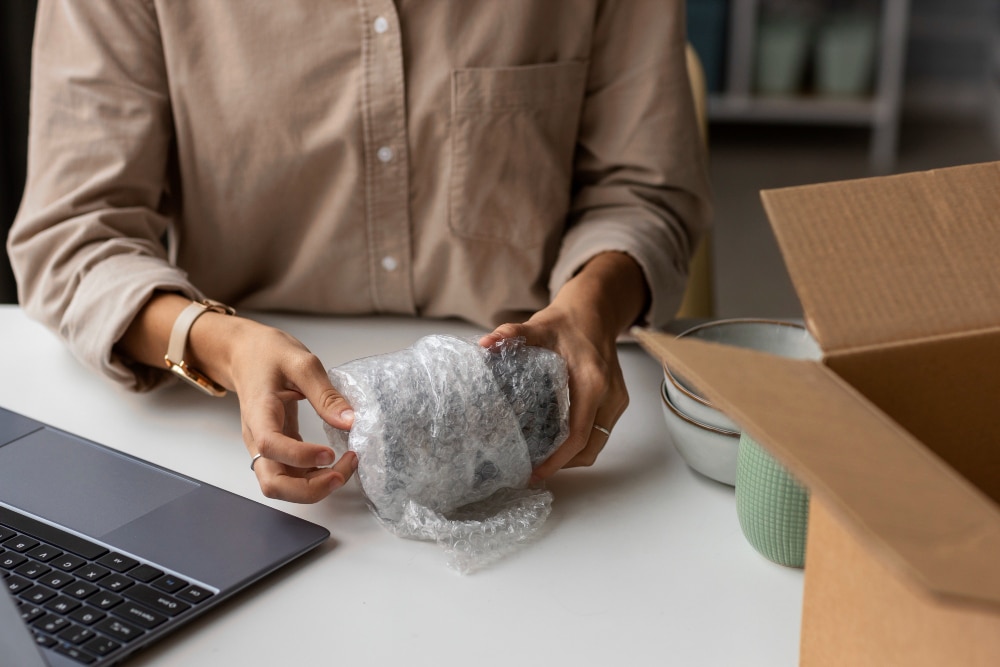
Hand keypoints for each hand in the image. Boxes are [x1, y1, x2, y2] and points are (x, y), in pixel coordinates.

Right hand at [116, 293, 357, 502]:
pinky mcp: (277, 449)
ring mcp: (265, 447)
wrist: (245, 354)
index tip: (330, 452)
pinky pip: (291, 476)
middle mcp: (257, 438)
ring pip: (282, 487)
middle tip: (341, 472)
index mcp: (259, 412)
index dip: (300, 456)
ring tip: (344, 467)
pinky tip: (335, 463)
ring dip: (314, 487)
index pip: (270, 445)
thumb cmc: (268, 354)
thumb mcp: (301, 362)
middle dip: (309, 488)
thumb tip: (350, 421)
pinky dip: (314, 478)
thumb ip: (325, 393)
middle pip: (272, 484)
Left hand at [479, 252, 647, 480]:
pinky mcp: (618, 401)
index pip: (577, 435)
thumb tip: (483, 344)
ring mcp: (617, 400)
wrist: (596, 310)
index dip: (557, 461)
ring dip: (573, 456)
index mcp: (592, 383)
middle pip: (590, 448)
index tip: (534, 473)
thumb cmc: (566, 322)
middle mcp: (610, 396)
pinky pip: (601, 432)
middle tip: (533, 471)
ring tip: (543, 460)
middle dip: (563, 465)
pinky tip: (558, 441)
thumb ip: (511, 335)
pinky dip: (582, 443)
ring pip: (598, 443)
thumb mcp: (538, 326)